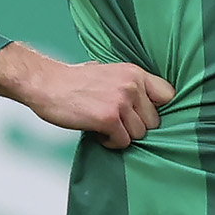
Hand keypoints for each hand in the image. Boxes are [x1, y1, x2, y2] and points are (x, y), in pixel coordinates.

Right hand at [0, 41, 174, 150]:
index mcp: (135, 73)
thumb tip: (149, 103)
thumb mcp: (110, 72)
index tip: (142, 114)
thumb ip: (130, 85)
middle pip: (154, 121)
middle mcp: (132, 86)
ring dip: (122, 135)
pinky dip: (110, 142)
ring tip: (104, 125)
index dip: (156, 109)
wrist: (45, 84)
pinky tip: (97, 132)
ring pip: (139, 134)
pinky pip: (123, 142)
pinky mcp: (108, 119)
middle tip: (115, 121)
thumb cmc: (75, 81)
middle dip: (135, 126)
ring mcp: (121, 102)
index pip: (168, 95)